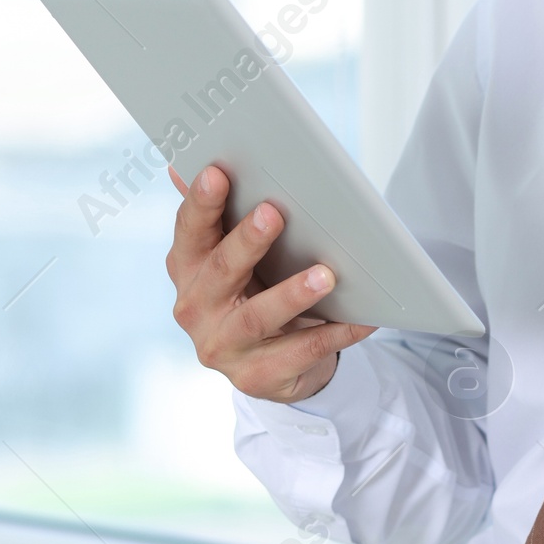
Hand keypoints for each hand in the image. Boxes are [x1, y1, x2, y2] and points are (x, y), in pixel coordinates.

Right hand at [166, 165, 375, 402]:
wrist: (271, 364)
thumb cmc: (255, 290)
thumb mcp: (232, 254)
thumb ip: (218, 215)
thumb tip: (181, 166)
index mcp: (187, 269)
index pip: (189, 231)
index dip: (201, 203)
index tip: (217, 172)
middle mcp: (195, 309)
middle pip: (221, 270)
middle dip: (248, 241)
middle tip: (274, 213)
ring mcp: (223, 347)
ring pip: (257, 318)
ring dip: (292, 294)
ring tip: (326, 275)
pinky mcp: (256, 378)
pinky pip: (301, 352)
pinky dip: (334, 334)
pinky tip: (362, 318)